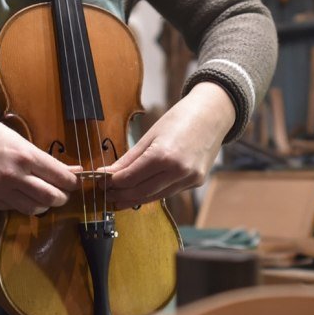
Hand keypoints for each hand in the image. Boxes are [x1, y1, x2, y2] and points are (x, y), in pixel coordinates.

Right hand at [0, 104, 79, 214]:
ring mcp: (0, 191)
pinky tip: (20, 194)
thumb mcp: (19, 140)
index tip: (73, 183)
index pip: (60, 177)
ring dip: (43, 204)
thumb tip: (69, 171)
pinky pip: (14, 209)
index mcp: (25, 156)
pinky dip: (22, 204)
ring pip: (35, 209)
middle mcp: (14, 176)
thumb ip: (42, 158)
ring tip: (42, 196)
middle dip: (62, 197)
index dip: (72, 182)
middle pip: (52, 198)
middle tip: (62, 193)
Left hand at [98, 82, 235, 209]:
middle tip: (106, 195)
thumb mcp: (150, 136)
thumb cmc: (180, 119)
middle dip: (121, 195)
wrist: (213, 115)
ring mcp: (189, 179)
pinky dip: (152, 194)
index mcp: (164, 155)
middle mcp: (178, 171)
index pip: (130, 177)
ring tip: (119, 199)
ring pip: (154, 196)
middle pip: (141, 192)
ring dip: (134, 199)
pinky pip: (168, 192)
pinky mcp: (195, 183)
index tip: (100, 182)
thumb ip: (129, 158)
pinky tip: (139, 193)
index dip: (112, 183)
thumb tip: (108, 174)